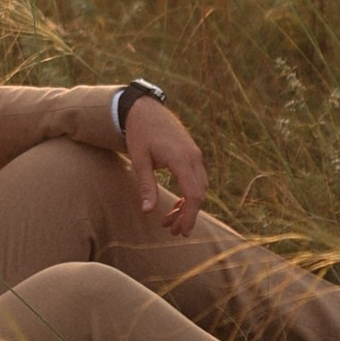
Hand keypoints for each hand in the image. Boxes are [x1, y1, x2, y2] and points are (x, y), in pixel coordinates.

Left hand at [126, 99, 206, 237]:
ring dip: (188, 206)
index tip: (182, 231)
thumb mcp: (139, 160)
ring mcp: (195, 155)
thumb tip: (148, 211)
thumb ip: (146, 185)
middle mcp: (193, 157)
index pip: (193, 194)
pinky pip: (196, 179)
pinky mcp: (192, 154)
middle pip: (199, 194)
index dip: (190, 215)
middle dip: (188, 215)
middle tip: (172, 231)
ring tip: (169, 221)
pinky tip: (176, 204)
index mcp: (181, 158)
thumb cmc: (140, 133)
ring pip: (199, 187)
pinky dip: (189, 194)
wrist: (145, 108)